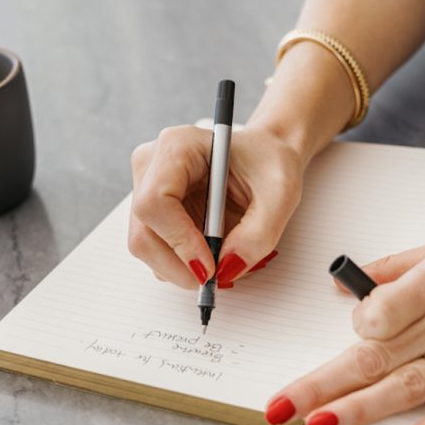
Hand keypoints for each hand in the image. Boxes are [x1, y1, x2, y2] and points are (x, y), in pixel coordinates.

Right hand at [129, 125, 303, 287]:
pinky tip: (210, 249)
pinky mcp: (151, 211)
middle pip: (143, 232)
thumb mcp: (281, 195)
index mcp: (178, 146)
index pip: (155, 202)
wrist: (264, 156)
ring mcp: (145, 188)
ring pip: (146, 247)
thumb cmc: (269, 163)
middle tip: (217, 278)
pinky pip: (156, 250)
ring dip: (183, 267)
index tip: (211, 266)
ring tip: (223, 256)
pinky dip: (182, 263)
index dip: (179, 241)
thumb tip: (227, 269)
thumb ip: (258, 234)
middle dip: (180, 266)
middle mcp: (152, 165)